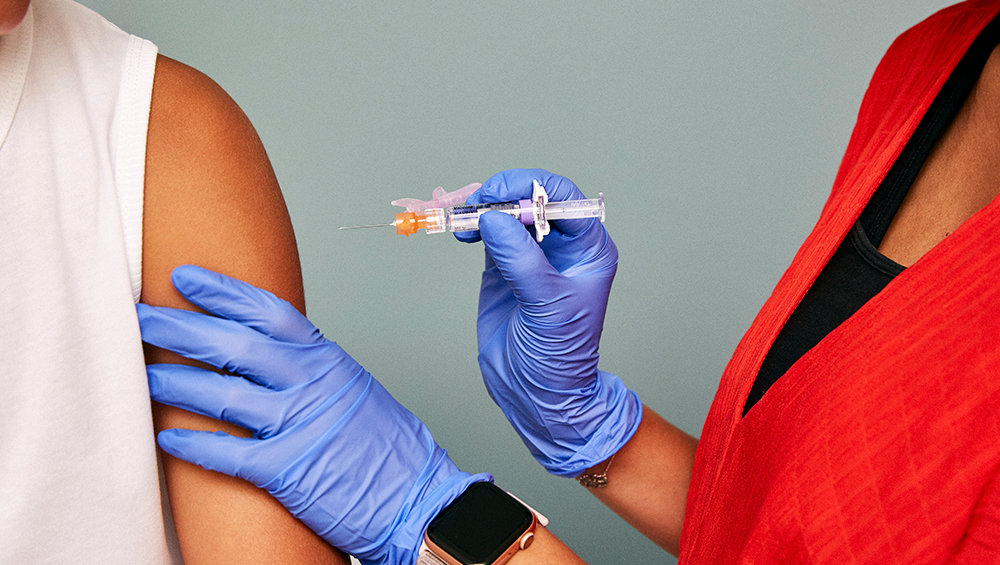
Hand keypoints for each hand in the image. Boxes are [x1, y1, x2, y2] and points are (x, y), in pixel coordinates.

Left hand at [138, 266, 488, 564]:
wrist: (421, 498)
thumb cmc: (390, 449)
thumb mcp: (355, 390)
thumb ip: (313, 370)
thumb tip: (267, 357)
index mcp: (329, 360)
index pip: (268, 312)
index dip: (223, 292)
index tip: (185, 278)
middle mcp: (313, 385)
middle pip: (235, 345)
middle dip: (182, 328)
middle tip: (144, 316)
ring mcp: (300, 426)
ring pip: (223, 394)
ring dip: (176, 382)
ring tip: (144, 373)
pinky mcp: (288, 471)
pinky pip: (228, 453)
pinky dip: (194, 443)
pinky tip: (167, 436)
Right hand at [459, 169, 640, 476]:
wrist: (536, 393)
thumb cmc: (559, 355)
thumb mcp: (547, 305)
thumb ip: (522, 260)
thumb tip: (494, 218)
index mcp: (589, 249)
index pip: (564, 199)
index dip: (532, 189)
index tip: (501, 197)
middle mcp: (563, 246)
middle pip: (532, 198)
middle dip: (502, 194)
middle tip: (476, 203)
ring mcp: (532, 254)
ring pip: (507, 211)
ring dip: (483, 207)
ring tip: (463, 219)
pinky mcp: (504, 265)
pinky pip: (489, 231)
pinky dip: (472, 224)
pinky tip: (462, 230)